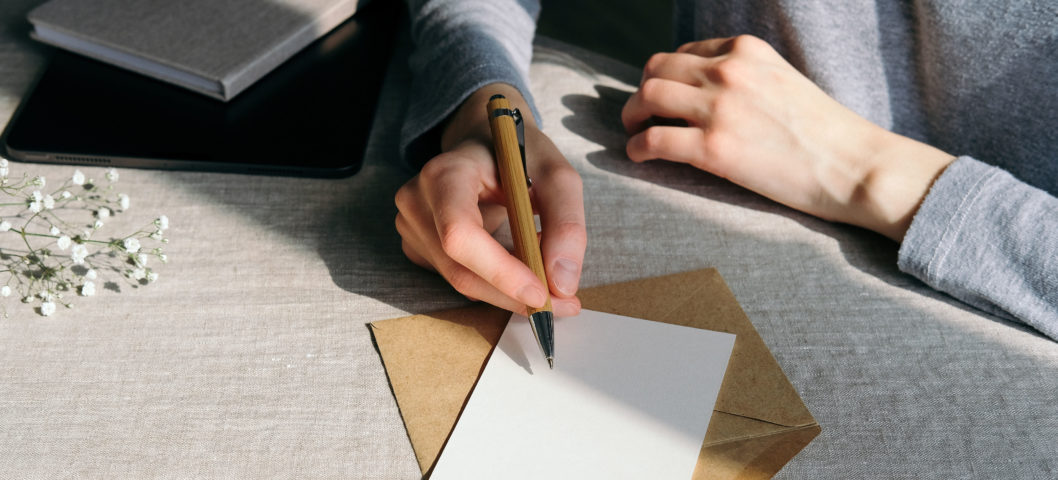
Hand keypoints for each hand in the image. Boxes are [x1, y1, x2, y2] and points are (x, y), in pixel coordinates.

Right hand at [395, 84, 584, 315]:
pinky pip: (458, 278)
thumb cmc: (520, 154)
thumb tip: (562, 284)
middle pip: (461, 270)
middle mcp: (417, 200)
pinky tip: (517, 262)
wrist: (485, 142)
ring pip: (462, 282)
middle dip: (514, 294)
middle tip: (563, 303)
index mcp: (445, 173)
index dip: (500, 272)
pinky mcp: (418, 246)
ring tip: (546, 271)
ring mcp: (411, 226)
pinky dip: (494, 283)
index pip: (461, 235)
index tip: (542, 293)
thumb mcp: (557, 175)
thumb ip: (566, 224)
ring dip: (508, 290)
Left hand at [622, 35, 954, 240]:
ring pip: (647, 98)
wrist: (853, 165)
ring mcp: (719, 109)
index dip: (666, 75)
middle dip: (641, 92)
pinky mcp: (713, 149)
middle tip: (638, 114)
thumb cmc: (823, 133)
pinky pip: (653, 141)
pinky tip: (638, 157)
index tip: (664, 95)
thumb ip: (746, 78)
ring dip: (631, 116)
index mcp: (746, 50)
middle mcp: (728, 71)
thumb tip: (707, 93)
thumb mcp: (782, 81)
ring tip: (633, 132)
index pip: (684, 53)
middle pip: (656, 70)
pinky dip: (636, 148)